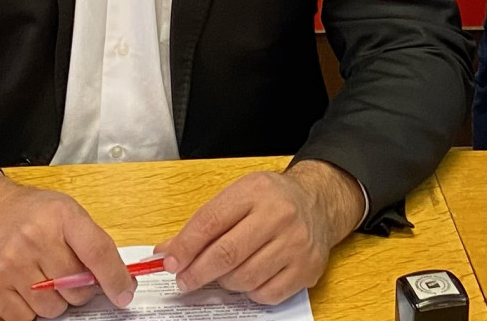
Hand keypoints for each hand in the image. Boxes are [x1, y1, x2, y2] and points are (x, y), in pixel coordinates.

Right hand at [0, 171, 134, 320]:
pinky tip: (23, 287)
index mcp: (60, 215)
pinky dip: (29, 310)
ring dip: (53, 301)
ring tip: (41, 277)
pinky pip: (24, 319)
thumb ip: (93, 244)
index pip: (97, 254)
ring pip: (52, 309)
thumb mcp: (66, 212)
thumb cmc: (29, 213)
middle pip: (76, 289)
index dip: (115, 279)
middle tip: (65, 275)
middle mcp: (33, 237)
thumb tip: (121, 282)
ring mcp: (8, 263)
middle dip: (77, 289)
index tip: (123, 294)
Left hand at [159, 161, 360, 304]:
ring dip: (225, 282)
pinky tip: (249, 279)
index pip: (210, 222)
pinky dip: (250, 292)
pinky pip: (266, 294)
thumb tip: (168, 252)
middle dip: (198, 272)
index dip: (185, 247)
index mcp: (255, 191)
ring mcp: (296, 244)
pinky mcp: (307, 269)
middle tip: (184, 281)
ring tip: (224, 274)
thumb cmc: (271, 201)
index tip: (169, 263)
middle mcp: (279, 215)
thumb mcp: (237, 197)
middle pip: (226, 254)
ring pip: (244, 278)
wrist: (318, 204)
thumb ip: (203, 223)